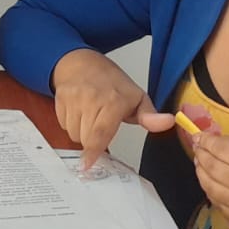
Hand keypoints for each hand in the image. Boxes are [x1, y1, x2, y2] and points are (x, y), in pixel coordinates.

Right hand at [50, 49, 175, 169]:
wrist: (82, 63)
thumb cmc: (111, 83)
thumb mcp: (136, 97)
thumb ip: (150, 116)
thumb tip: (168, 122)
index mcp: (114, 101)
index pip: (101, 132)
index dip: (93, 151)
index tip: (87, 165)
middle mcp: (92, 99)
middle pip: (85, 138)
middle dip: (92, 141)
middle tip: (101, 126)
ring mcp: (74, 98)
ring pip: (73, 133)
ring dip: (80, 133)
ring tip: (89, 118)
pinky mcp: (60, 99)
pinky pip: (63, 125)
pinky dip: (70, 124)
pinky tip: (78, 112)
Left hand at [189, 132, 228, 228]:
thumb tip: (214, 140)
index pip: (222, 150)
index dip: (207, 142)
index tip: (200, 137)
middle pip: (212, 168)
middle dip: (201, 156)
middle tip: (198, 148)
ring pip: (210, 188)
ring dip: (201, 173)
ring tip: (200, 164)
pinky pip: (218, 204)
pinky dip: (211, 191)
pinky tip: (211, 182)